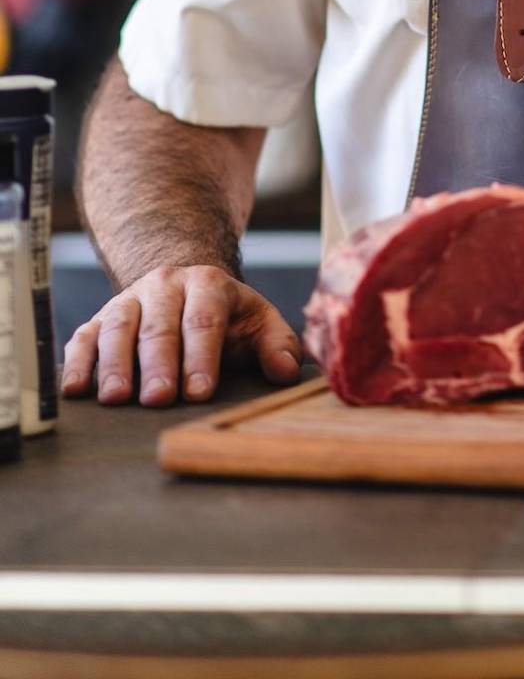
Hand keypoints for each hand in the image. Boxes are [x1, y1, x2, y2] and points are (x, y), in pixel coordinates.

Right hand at [60, 265, 303, 406]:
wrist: (183, 285)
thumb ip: (278, 345)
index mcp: (207, 285)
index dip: (202, 356)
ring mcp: (129, 301)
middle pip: (159, 326)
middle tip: (157, 399)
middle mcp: (164, 287)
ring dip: (115, 364)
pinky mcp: (100, 320)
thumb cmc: (226, 316)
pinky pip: (84, 337)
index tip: (200, 391)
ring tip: (116, 398)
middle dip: (158, 364)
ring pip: (118, 328)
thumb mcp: (259, 321)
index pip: (204, 319)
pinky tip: (75, 389)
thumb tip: (287, 373)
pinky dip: (77, 361)